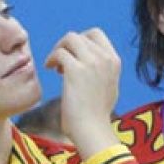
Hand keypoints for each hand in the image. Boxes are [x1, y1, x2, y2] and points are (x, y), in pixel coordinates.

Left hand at [43, 28, 119, 158]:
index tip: (72, 56)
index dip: (80, 41)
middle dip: (67, 45)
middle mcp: (105, 58)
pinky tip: (49, 69)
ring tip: (54, 66)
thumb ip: (102, 71)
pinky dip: (51, 58)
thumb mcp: (108, 87)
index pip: (96, 34)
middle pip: (81, 35)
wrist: (92, 129)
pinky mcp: (75, 71)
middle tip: (60, 62)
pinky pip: (59, 53)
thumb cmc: (96, 115)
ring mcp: (92, 63)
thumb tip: (91, 62)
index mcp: (114, 61)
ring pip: (69, 39)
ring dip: (58, 49)